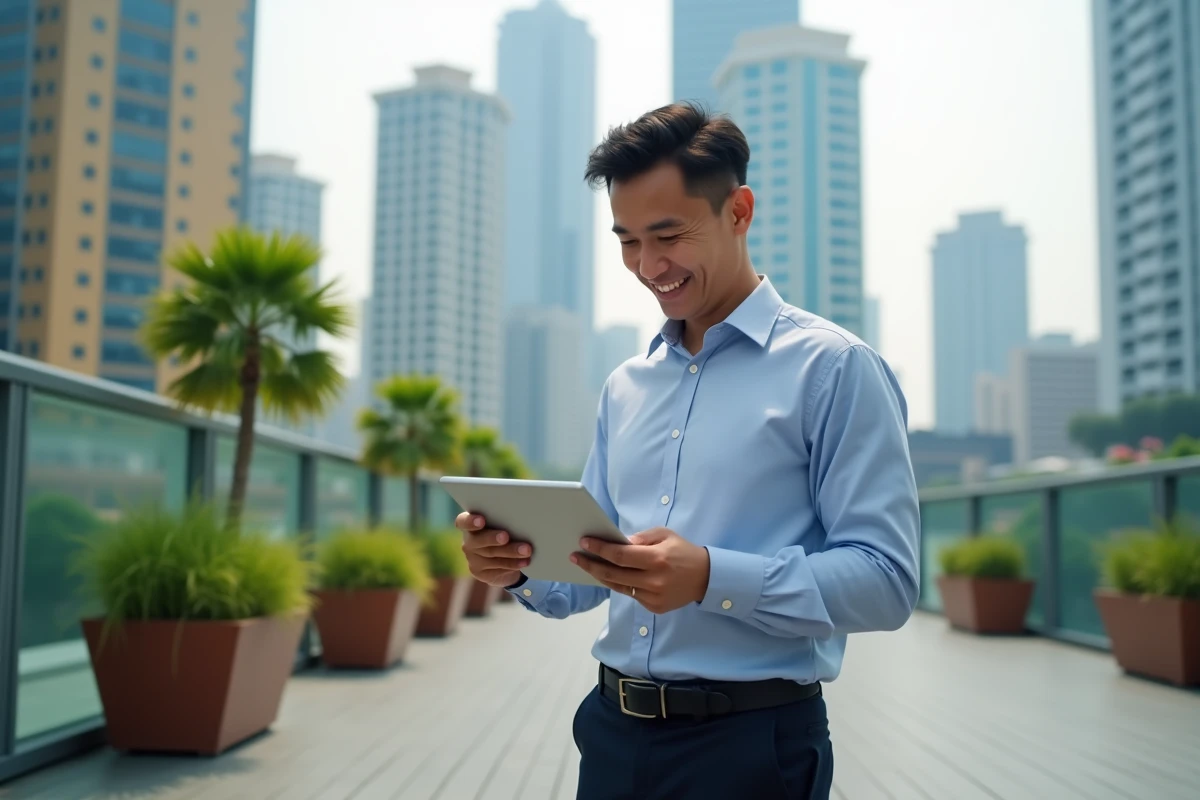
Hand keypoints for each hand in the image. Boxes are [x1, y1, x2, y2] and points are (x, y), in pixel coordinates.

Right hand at [456, 512, 532, 587]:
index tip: (481, 520)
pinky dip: (512, 564)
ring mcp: (472, 559)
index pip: (463, 521)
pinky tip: (524, 562)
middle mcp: (468, 542)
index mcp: (470, 525)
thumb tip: (522, 517)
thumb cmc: (505, 534)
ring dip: (510, 552)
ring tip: (526, 551)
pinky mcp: (480, 573)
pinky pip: (496, 569)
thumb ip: (505, 521)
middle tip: (505, 537)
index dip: (470, 521)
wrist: (505, 562)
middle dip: (493, 538)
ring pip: (491, 555)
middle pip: (478, 540)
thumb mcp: (503, 526)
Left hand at [572, 527, 709, 614]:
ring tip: (587, 566)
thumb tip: (617, 543)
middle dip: (591, 564)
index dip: (599, 549)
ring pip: (618, 587)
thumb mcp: (665, 535)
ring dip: (600, 576)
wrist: (706, 577)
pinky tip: (608, 576)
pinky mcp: (654, 607)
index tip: (584, 543)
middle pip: (613, 574)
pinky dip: (619, 585)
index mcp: (656, 559)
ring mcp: (653, 597)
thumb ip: (641, 539)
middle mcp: (653, 580)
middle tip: (575, 557)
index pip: (619, 556)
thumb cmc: (683, 551)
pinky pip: (631, 594)